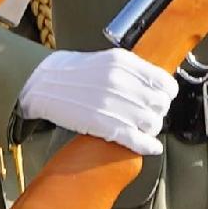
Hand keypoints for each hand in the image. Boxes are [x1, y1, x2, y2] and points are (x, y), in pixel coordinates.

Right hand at [16, 50, 174, 156]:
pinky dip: (147, 146)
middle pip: (160, 105)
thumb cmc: (71, 73)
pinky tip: (151, 147)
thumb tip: (154, 87)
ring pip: (151, 123)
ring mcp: (112, 103)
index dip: (166, 95)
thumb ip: (131, 71)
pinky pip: (135, 139)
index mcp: (124, 62)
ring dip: (150, 129)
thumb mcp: (106, 61)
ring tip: (140, 129)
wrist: (41, 83)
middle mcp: (121, 81)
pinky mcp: (102, 124)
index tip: (161, 100)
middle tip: (148, 116)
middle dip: (157, 113)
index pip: (165, 83)